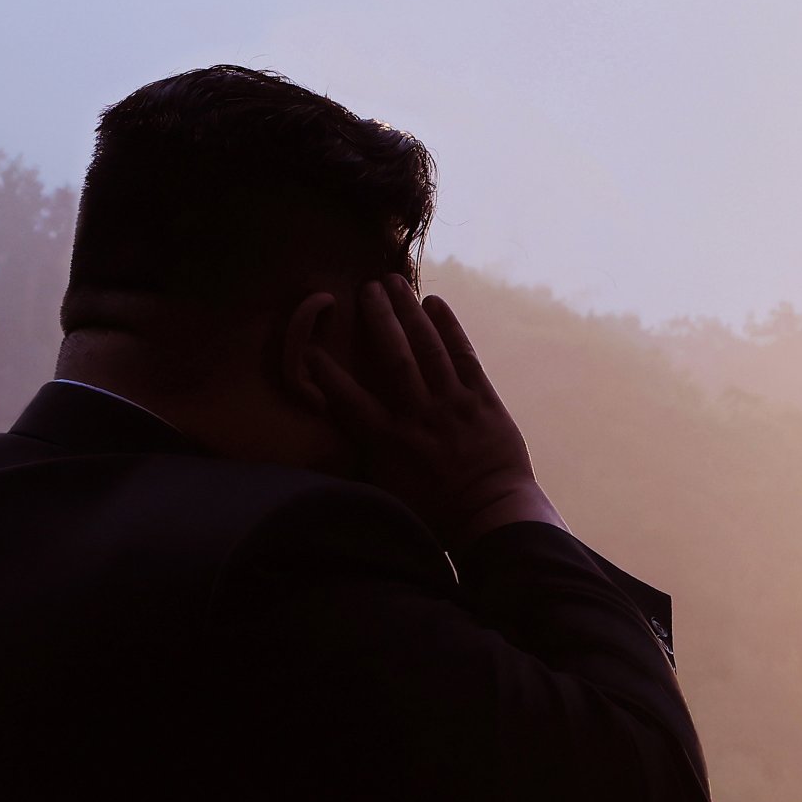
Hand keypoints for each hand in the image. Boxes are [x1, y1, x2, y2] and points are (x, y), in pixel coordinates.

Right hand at [290, 280, 561, 541]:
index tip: (309, 347)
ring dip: (409, 312)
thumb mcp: (389, 493)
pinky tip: (435, 303)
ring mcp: (453, 405)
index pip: (349, 398)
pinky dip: (450, 328)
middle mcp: (418, 416)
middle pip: (392, 356)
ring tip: (395, 282)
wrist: (492, 518)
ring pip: (427, 348)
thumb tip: (330, 447)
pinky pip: (464, 356)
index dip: (326, 372)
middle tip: (366, 288)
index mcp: (389, 441)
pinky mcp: (483, 401)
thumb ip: (363, 461)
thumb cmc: (437, 514)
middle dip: (378, 318)